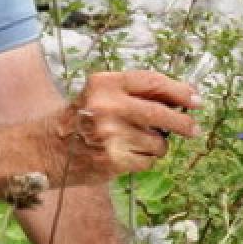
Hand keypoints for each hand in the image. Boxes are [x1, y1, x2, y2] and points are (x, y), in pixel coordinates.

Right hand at [48, 70, 200, 185]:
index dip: (179, 91)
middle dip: (184, 123)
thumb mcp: (101, 95)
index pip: (153, 82)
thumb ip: (136, 94)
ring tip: (136, 144)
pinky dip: (143, 160)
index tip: (195, 99)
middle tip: (194, 129)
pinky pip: (147, 161)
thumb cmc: (79, 120)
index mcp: (105, 83)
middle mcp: (108, 106)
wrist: (46, 149)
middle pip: (161, 113)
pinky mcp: (113, 159)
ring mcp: (110, 134)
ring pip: (158, 142)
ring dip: (156, 146)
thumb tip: (182, 98)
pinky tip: (126, 156)